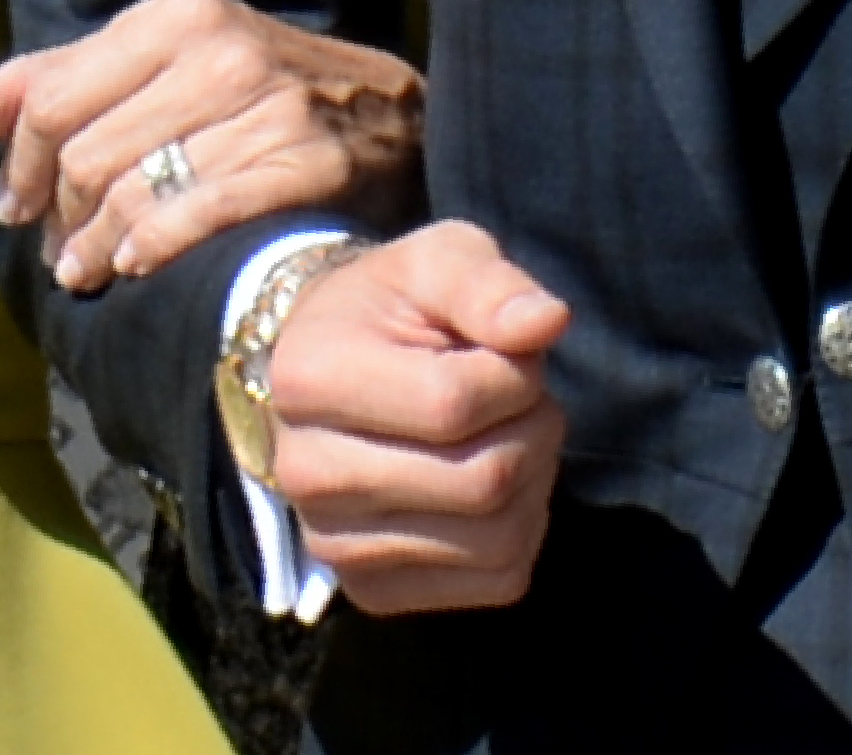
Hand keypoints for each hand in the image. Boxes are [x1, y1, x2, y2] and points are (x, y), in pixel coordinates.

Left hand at [0, 0, 424, 291]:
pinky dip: (154, 247)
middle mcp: (221, 49)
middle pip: (86, 154)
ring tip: (91, 270)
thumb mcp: (163, 63)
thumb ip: (54, 82)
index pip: (53, 98)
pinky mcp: (310, 162)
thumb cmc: (259, 92)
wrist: (397, 117)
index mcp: (180, 13)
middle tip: (63, 255)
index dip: (18, 164)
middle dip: (59, 217)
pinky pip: (201, 217)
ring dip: (98, 247)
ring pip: (135, 192)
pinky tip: (138, 267)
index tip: (17, 208)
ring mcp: (270, 106)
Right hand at [260, 220, 570, 614]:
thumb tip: (548, 323)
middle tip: (522, 396)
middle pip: (483, 481)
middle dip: (533, 428)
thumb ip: (489, 284)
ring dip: (535, 481)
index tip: (507, 352)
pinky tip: (496, 487)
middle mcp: (303, 475)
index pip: (454, 404)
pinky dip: (524, 531)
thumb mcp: (437, 261)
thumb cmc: (392, 307)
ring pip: (497, 540)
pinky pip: (497, 581)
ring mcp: (333, 544)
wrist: (331, 370)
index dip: (515, 375)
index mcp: (309, 379)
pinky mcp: (371, 591)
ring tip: (508, 434)